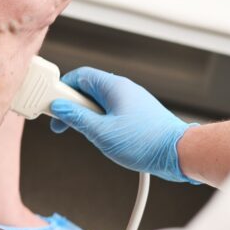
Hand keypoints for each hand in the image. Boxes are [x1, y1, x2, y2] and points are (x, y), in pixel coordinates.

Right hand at [49, 67, 197, 182]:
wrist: (179, 153)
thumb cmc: (145, 142)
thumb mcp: (101, 132)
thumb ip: (76, 118)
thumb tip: (58, 108)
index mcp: (113, 87)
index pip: (78, 76)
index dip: (60, 88)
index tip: (50, 103)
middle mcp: (123, 89)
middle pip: (86, 89)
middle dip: (71, 105)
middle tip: (61, 121)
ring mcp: (131, 101)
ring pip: (97, 101)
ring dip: (84, 115)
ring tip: (82, 132)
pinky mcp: (136, 113)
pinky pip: (109, 110)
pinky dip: (98, 120)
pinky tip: (98, 136)